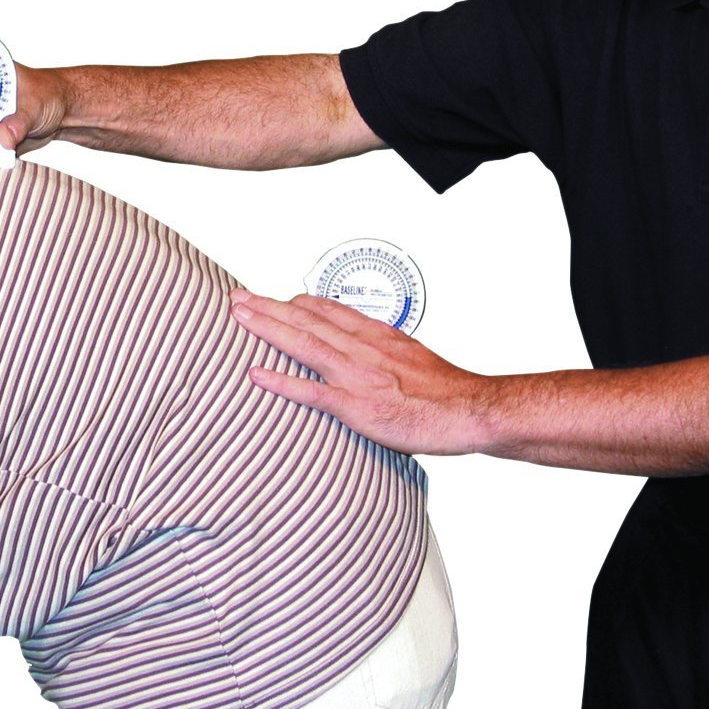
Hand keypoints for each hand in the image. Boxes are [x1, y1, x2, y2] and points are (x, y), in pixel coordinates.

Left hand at [233, 289, 490, 455]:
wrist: (470, 410)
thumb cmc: (446, 391)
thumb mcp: (412, 356)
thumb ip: (384, 350)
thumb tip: (366, 348)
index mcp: (375, 337)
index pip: (327, 311)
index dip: (294, 303)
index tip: (272, 298)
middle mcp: (361, 349)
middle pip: (306, 319)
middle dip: (268, 307)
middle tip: (238, 298)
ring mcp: (356, 376)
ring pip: (303, 343)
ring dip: (267, 328)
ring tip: (238, 317)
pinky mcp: (356, 406)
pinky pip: (311, 392)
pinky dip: (281, 381)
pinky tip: (257, 374)